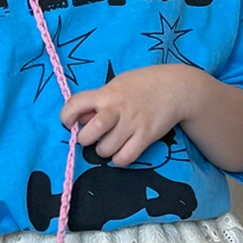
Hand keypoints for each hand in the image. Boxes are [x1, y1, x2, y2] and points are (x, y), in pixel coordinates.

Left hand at [59, 64, 206, 165]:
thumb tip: (81, 119)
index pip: (75, 104)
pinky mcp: (146, 137)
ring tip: (110, 143)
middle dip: (84, 139)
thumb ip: (99, 100)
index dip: (66, 116)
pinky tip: (121, 151)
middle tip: (92, 137)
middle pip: (89, 134)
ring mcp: (132, 124)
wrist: (176, 87)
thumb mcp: (118, 84)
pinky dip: (119, 159)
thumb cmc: (143, 84)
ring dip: (103, 150)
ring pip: (105, 150)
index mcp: (106, 93)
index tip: (69, 122)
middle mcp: (116, 109)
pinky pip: (124, 158)